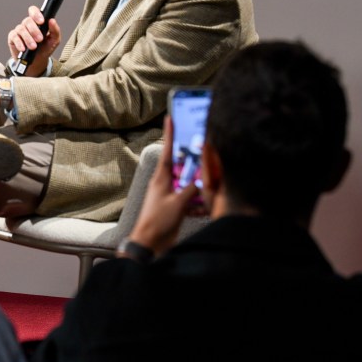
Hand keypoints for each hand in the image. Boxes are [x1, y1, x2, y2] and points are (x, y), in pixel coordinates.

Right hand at [7, 6, 61, 76]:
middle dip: (34, 30)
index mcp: (37, 22)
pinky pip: (14, 37)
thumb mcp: (54, 40)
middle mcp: (27, 25)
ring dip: (28, 38)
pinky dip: (19, 43)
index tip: (41, 21)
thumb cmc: (45, 48)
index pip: (33, 11)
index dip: (36, 14)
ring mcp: (19, 31)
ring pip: (21, 29)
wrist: (37, 62)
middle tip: (39, 39)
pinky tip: (23, 48)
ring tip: (33, 47)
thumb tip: (52, 21)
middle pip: (27, 20)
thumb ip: (55, 30)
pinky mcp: (13, 38)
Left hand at [129, 117, 201, 254]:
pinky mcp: (176, 207)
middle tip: (204, 147)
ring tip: (211, 181)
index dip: (169, 134)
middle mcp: (165, 183)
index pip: (167, 151)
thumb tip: (201, 181)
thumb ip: (190, 189)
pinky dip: (198, 202)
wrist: (149, 244)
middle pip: (182, 165)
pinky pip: (190, 199)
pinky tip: (206, 208)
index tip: (170, 118)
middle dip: (193, 160)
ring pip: (189, 183)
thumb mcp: (177, 203)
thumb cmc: (158, 221)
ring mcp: (170, 195)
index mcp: (161, 178)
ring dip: (199, 185)